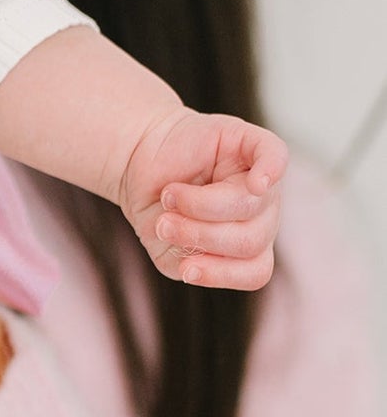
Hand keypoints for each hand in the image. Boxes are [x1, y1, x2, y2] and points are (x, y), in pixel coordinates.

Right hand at [121, 107, 287, 290]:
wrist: (140, 157)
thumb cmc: (156, 205)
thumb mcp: (165, 245)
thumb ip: (186, 262)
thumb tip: (196, 259)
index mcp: (248, 242)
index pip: (256, 270)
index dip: (221, 273)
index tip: (184, 268)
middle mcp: (263, 213)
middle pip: (250, 240)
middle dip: (199, 235)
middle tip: (164, 223)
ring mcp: (262, 178)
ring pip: (250, 205)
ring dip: (199, 205)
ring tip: (168, 196)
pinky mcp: (251, 143)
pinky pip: (275, 156)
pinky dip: (269, 170)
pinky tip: (256, 182)